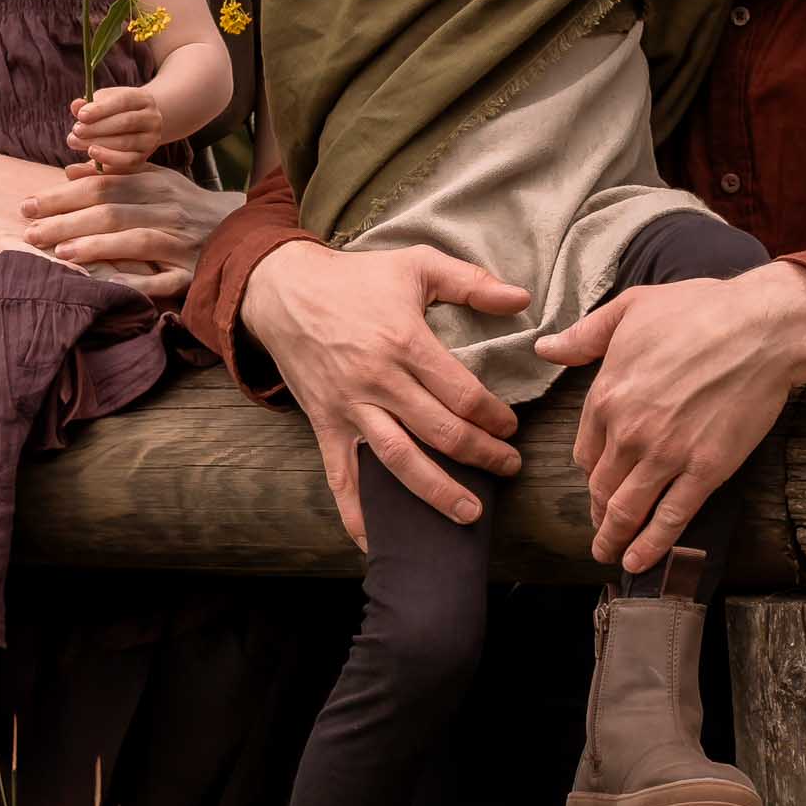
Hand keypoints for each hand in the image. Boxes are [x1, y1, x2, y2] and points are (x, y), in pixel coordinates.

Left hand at [21, 163, 241, 303]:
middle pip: (112, 211)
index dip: (64, 195)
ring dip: (96, 246)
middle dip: (67, 221)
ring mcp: (182, 242)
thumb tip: (70, 170)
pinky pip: (164, 279)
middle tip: (29, 231)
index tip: (29, 204)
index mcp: (157, 185)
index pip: (103, 186)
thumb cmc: (188, 206)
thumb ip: (116, 175)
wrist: (243, 230)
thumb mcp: (157, 181)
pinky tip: (108, 285)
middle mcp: (168, 211)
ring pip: (136, 240)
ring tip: (60, 253)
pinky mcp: (193, 272)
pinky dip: (137, 282)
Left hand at [69, 86, 163, 172]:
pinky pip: (128, 161)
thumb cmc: (114, 112)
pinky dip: (109, 158)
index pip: (123, 101)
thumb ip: (88, 104)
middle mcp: (152, 118)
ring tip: (76, 141)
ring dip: (98, 143)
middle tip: (75, 131)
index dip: (101, 108)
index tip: (81, 115)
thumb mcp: (103, 102)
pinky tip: (92, 153)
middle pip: (126, 122)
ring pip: (126, 142)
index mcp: (142, 99)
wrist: (136, 127)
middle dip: (97, 128)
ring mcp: (151, 139)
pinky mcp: (144, 157)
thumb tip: (76, 105)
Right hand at [239, 239, 532, 548]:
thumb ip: (472, 282)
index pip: (462, 393)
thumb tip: (522, 298)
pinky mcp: (324, 423)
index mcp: (405, 341)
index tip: (511, 428)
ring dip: (436, 491)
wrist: (284, 291)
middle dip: (481, 456)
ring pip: (398, 459)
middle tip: (509, 468)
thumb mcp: (417, 264)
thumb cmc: (357, 278)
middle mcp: (378, 380)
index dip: (494, 417)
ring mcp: (349, 407)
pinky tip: (374, 541)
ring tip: (469, 514)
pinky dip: (355, 511)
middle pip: (439, 431)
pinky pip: (340, 475)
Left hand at [534, 261, 805, 575]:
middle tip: (600, 525)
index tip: (595, 480)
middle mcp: (630, 432)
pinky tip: (638, 561)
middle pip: (601, 486)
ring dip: (613, 537)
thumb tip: (545, 349)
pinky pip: (670, 518)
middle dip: (597, 510)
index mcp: (607, 395)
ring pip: (628, 509)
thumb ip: (585, 335)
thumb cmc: (699, 309)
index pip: (584, 450)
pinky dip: (650, 546)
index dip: (589, 470)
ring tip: (609, 553)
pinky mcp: (705, 471)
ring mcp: (667, 455)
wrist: (761, 329)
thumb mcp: (631, 308)